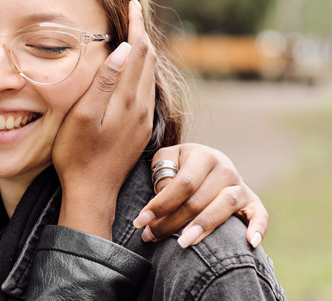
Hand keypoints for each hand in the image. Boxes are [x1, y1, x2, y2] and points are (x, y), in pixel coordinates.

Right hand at [54, 0, 155, 238]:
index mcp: (127, 100)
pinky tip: (134, 69)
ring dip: (143, 50)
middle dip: (141, 32)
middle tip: (133, 10)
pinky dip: (142, 69)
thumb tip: (124, 49)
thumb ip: (104, 82)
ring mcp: (142, 119)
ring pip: (150, 74)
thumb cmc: (77, 155)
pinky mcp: (140, 129)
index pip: (138, 51)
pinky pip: (146, 89)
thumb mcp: (83, 116)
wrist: (92, 192)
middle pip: (148, 59)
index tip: (132, 3)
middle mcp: (141, 106)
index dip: (136, 24)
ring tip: (134, 32)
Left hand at [133, 143, 268, 248]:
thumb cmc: (179, 165)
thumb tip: (162, 195)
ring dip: (203, 227)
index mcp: (202, 156)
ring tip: (182, 243)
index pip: (183, 184)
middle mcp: (225, 168)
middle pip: (199, 199)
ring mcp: (240, 185)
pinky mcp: (252, 201)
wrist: (206, 163)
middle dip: (172, 221)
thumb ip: (162, 174)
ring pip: (224, 207)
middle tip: (151, 236)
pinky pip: (260, 215)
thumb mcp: (166, 160)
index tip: (140, 221)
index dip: (160, 204)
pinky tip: (251, 243)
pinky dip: (258, 228)